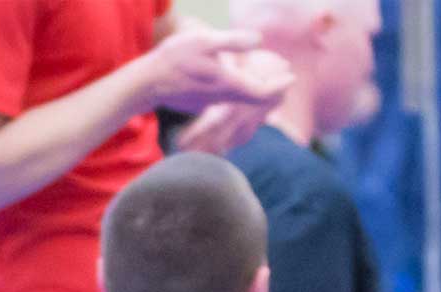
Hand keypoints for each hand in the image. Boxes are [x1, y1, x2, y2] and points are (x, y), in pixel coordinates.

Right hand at [140, 28, 292, 114]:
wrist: (148, 82)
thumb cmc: (176, 58)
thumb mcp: (206, 41)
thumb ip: (234, 41)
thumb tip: (259, 40)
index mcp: (229, 83)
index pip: (263, 92)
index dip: (280, 85)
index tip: (292, 76)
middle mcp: (224, 97)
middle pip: (256, 98)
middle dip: (274, 87)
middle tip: (286, 75)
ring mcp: (212, 102)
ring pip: (243, 98)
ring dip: (258, 87)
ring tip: (268, 75)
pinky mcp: (202, 101)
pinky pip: (229, 97)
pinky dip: (242, 89)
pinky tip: (239, 79)